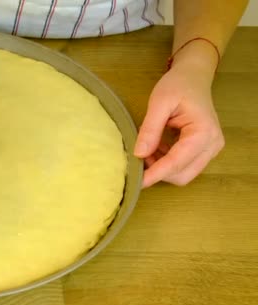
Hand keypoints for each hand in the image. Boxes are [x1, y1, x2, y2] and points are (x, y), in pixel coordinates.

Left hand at [134, 57, 223, 187]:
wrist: (193, 76)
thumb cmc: (177, 85)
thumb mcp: (159, 102)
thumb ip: (150, 129)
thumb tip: (139, 154)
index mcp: (203, 132)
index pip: (176, 162)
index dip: (155, 174)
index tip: (137, 183)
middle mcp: (212, 145)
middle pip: (182, 175)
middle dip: (159, 172)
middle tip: (138, 157)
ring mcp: (211, 149)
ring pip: (184, 174)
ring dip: (162, 168)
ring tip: (147, 149)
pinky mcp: (205, 150)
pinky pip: (185, 166)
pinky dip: (167, 163)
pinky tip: (156, 149)